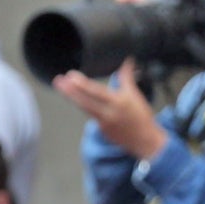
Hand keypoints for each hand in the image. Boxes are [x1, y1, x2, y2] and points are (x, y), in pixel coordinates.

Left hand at [53, 58, 169, 160]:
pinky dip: (84, 107)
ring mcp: (104, 123)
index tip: (71, 76)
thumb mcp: (135, 95)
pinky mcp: (102, 131)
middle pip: (85, 101)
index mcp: (118, 102)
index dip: (82, 84)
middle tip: (58, 81)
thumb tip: (128, 62)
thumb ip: (127, 78)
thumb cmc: (142, 117)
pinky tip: (77, 99)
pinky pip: (91, 116)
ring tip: (61, 87)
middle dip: (70, 91)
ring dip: (72, 97)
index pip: (97, 92)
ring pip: (84, 108)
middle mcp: (109, 113)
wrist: (146, 141)